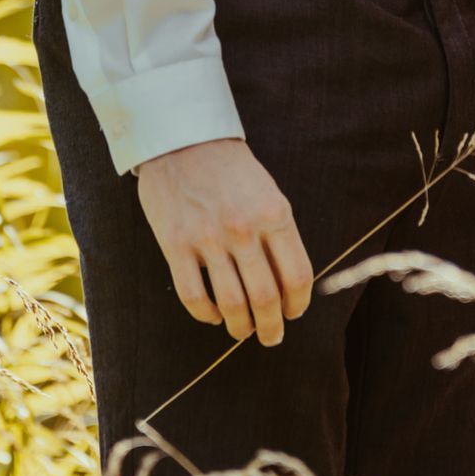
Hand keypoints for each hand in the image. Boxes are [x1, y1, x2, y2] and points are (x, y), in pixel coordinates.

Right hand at [134, 135, 315, 345]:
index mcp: (275, 214)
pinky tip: (213, 316)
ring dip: (241, 326)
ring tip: (242, 331)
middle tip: (271, 337)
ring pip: (232, 303)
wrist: (183, 139)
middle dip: (272, 326)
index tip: (294, 313)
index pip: (297, 275)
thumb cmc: (231, 169)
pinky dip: (206, 314)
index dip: (298, 303)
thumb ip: (278, 233)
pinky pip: (193, 295)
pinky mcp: (176, 244)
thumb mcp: (268, 193)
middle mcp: (244, 229)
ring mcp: (208, 238)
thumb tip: (290, 282)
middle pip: (266, 297)